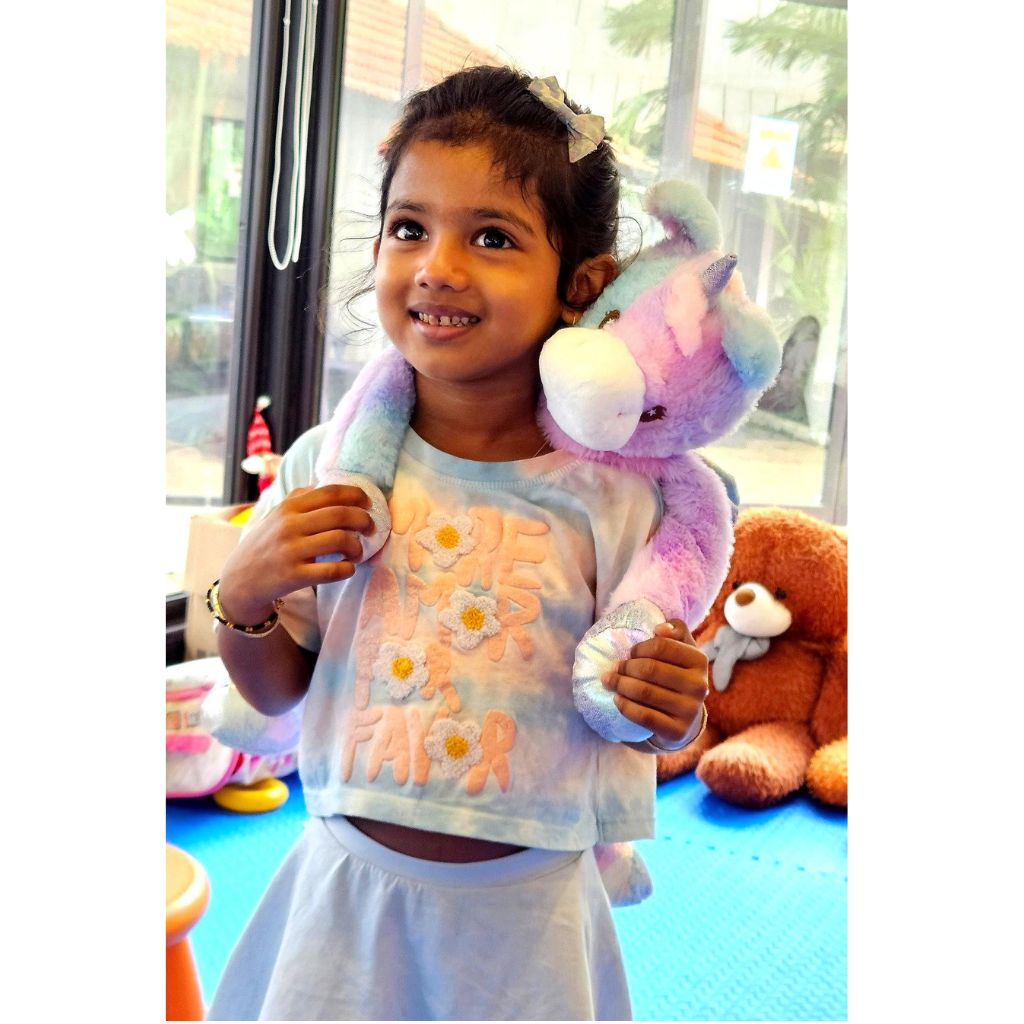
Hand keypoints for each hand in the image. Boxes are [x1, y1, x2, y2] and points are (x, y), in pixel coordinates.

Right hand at [216, 484, 374, 624]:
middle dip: (364, 520)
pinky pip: (332, 571)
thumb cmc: (265, 544)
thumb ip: (299, 498)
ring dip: (358, 546)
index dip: (356, 495)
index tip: (368, 503)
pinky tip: (348, 568)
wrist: (240, 579)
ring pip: (340, 540)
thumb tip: (328, 484)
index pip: (330, 493)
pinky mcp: (293, 576)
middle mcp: (289, 526)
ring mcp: (291, 551)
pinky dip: (348, 569)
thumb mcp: (276, 515)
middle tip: (370, 528)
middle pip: (340, 515)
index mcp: (289, 507)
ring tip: (358, 552)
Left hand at [601, 619, 708, 748]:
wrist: (684, 720)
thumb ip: (675, 631)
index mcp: (699, 661)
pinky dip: (625, 706)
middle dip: (625, 667)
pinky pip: (643, 716)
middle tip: (615, 669)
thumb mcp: (681, 651)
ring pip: (644, 692)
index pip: (661, 646)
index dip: (639, 648)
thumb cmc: (676, 676)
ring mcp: (690, 710)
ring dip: (620, 685)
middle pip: (649, 668)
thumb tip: (660, 628)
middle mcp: (699, 686)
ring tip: (609, 681)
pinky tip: (617, 700)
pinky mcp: (677, 731)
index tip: (631, 653)